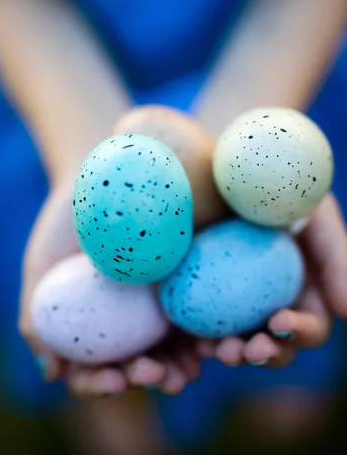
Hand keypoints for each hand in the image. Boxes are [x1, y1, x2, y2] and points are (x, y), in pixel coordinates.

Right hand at [19, 180, 200, 396]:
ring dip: (181, 364)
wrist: (95, 178)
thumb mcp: (41, 267)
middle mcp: (126, 326)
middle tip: (157, 374)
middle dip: (149, 377)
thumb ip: (36, 319)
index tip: (114, 381)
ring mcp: (157, 306)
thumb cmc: (61, 225)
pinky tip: (212, 337)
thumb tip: (52, 374)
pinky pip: (197, 312)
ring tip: (187, 369)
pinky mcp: (185, 282)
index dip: (101, 383)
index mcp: (91, 330)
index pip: (94, 371)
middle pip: (138, 364)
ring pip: (172, 347)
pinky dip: (205, 331)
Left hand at [196, 193, 346, 367]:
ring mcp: (238, 301)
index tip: (279, 321)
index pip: (310, 324)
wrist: (228, 169)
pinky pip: (203, 325)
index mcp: (305, 288)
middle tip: (246, 350)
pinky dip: (200, 338)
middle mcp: (273, 301)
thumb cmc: (279, 186)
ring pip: (239, 342)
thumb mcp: (314, 212)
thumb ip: (336, 257)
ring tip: (216, 350)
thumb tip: (346, 312)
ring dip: (232, 353)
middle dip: (265, 353)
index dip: (300, 331)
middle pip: (276, 344)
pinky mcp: (203, 295)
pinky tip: (192, 339)